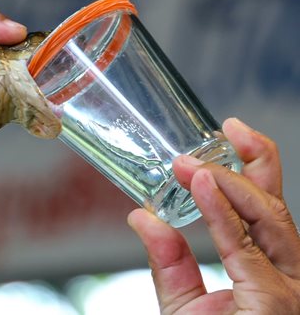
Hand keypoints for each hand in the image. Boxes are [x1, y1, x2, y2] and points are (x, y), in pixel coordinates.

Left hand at [128, 118, 299, 313]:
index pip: (267, 207)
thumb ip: (168, 259)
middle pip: (277, 205)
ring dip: (229, 183)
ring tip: (192, 162)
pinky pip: (247, 250)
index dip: (252, 164)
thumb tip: (140, 215)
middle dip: (254, 161)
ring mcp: (287, 290)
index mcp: (269, 266)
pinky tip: (201, 188)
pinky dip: (222, 216)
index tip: (228, 131)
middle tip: (227, 128)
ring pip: (269, 220)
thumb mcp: (185, 304)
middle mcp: (287, 273)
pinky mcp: (275, 305)